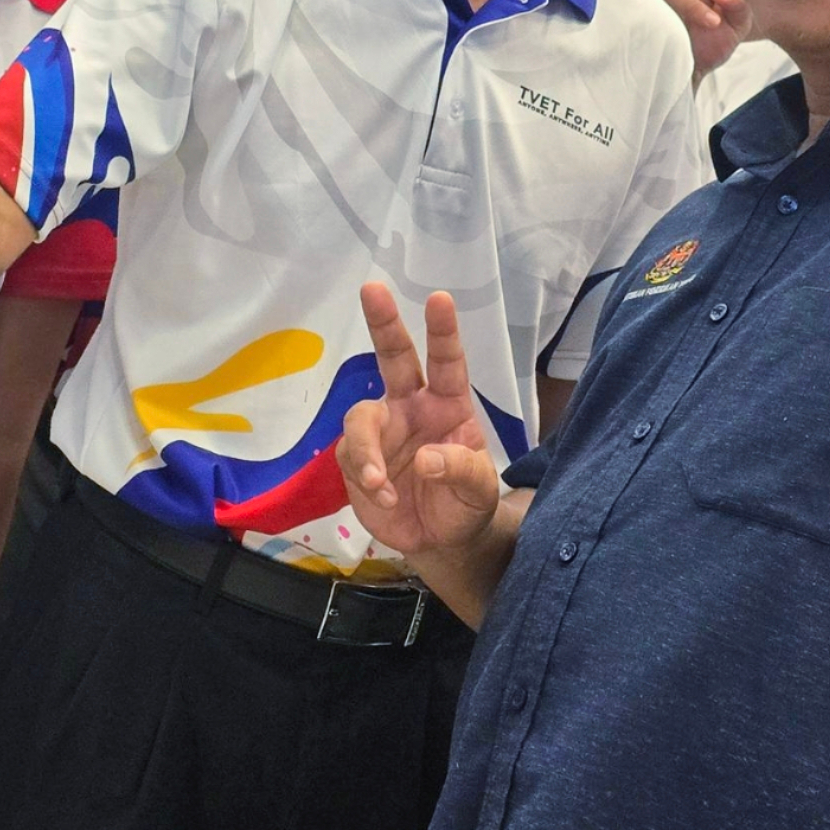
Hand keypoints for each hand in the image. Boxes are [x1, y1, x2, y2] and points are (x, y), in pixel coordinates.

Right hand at [338, 284, 500, 557]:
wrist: (441, 540)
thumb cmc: (467, 502)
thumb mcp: (478, 489)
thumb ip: (460, 471)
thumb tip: (425, 459)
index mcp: (448, 403)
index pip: (447, 361)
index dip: (442, 331)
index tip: (439, 298)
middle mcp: (411, 406)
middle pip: (393, 357)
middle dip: (383, 323)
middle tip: (372, 289)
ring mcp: (382, 431)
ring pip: (360, 418)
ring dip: (367, 450)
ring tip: (381, 483)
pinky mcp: (357, 460)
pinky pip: (351, 459)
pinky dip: (366, 480)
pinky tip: (386, 500)